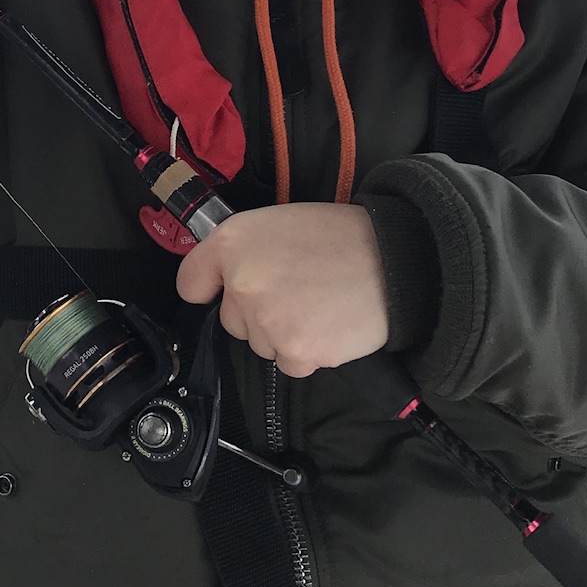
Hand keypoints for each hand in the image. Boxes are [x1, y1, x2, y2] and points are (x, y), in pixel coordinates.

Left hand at [175, 203, 388, 376]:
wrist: (396, 261)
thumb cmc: (341, 238)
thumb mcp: (278, 223)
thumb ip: (242, 252)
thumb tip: (220, 281)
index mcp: (233, 243)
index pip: (190, 281)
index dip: (209, 287)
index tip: (222, 289)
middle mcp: (241, 283)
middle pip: (231, 320)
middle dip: (259, 312)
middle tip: (298, 288)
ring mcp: (266, 321)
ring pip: (260, 344)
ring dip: (285, 333)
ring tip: (319, 302)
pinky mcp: (294, 351)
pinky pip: (289, 363)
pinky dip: (308, 351)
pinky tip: (329, 324)